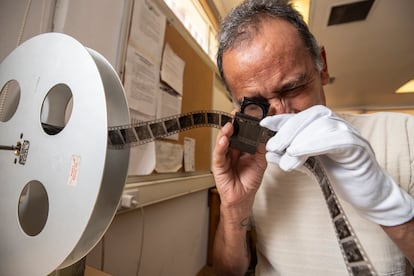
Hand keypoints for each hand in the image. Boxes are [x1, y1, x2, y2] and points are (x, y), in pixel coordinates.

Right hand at [212, 122, 266, 208]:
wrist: (243, 199)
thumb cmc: (249, 182)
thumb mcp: (260, 163)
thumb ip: (260, 150)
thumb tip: (262, 137)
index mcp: (242, 149)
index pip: (241, 133)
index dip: (242, 124)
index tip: (245, 115)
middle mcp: (232, 151)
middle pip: (230, 135)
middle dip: (232, 124)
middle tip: (235, 115)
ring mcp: (225, 157)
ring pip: (222, 142)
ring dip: (225, 133)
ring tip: (229, 126)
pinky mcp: (218, 166)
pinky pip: (219, 154)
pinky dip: (220, 146)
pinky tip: (223, 140)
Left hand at [260, 105, 413, 224]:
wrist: (368, 194)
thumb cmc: (339, 176)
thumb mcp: (310, 165)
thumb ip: (291, 157)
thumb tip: (269, 153)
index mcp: (324, 126)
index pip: (300, 117)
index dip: (281, 119)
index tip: (263, 123)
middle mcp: (336, 125)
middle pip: (309, 117)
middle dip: (287, 131)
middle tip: (272, 146)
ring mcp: (349, 132)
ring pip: (321, 125)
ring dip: (299, 139)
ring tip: (285, 156)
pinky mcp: (358, 146)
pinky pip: (336, 139)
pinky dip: (314, 144)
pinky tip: (298, 152)